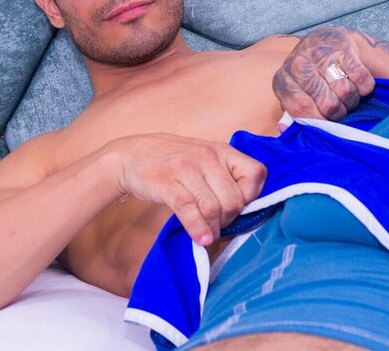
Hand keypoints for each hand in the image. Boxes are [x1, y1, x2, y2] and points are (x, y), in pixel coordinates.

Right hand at [106, 134, 265, 245]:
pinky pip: (189, 210)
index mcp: (222, 150)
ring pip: (213, 208)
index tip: (240, 206)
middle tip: (218, 223)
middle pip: (234, 200)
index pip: (256, 174)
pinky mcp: (166, 183)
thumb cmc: (174, 160)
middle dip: (229, 219)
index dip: (252, 196)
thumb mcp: (205, 158)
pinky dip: (197, 229)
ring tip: (208, 235)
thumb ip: (226, 176)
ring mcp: (186, 168)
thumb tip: (247, 208)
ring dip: (213, 229)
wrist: (132, 154)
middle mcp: (207, 157)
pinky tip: (200, 239)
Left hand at [272, 27, 375, 121]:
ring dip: (352, 99)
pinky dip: (364, 86)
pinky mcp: (343, 46)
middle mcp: (298, 63)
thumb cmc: (312, 76)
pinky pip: (361, 78)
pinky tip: (356, 80)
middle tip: (339, 105)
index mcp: (283, 80)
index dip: (319, 121)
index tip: (327, 122)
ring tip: (347, 92)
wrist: (329, 40)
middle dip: (339, 111)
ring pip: (346, 91)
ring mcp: (321, 52)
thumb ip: (293, 114)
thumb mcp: (297, 95)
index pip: (302, 110)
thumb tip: (283, 129)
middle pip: (328, 104)